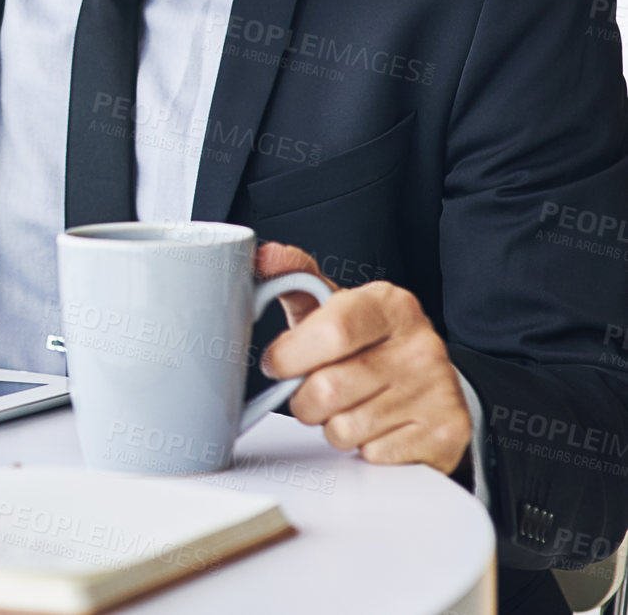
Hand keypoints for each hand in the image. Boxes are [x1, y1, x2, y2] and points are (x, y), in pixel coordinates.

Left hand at [257, 242, 471, 473]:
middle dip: (303, 400)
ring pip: (344, 428)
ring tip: (345, 406)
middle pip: (328, 389)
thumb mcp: (335, 307)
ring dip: (330, 425)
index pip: (331, 331)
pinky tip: (374, 426)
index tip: (278, 363)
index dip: (290, 355)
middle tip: (310, 392)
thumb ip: (296, 279)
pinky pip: (371, 454)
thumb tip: (264, 255)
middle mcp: (422, 345)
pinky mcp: (446, 434)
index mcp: (391, 304)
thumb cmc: (368, 343)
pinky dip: (361, 447)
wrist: (430, 384)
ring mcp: (437, 391)